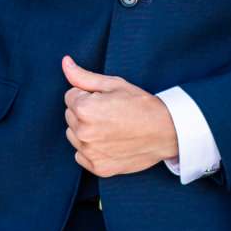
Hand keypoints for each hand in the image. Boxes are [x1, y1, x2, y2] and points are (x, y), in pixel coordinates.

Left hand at [61, 53, 179, 175]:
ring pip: (74, 136)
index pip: (70, 97)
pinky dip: (92, 150)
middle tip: (110, 113)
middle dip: (84, 112)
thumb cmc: (141, 105)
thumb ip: (83, 76)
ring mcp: (90, 153)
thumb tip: (65, 62)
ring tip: (110, 128)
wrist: (166, 131)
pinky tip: (110, 143)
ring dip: (85, 131)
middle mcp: (83, 132)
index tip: (107, 101)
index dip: (88, 95)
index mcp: (84, 109)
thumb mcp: (113, 84)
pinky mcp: (98, 168)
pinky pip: (81, 155)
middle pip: (70, 116)